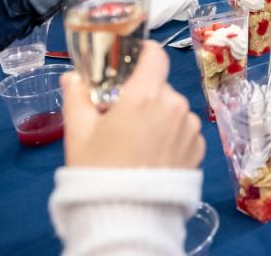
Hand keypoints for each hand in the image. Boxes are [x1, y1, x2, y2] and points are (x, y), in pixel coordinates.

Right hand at [62, 42, 203, 169]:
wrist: (128, 217)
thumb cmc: (98, 171)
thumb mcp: (79, 133)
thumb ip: (77, 97)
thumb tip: (71, 77)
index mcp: (146, 95)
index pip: (155, 54)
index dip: (142, 54)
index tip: (128, 63)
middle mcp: (175, 105)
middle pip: (159, 86)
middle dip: (141, 96)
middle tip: (119, 118)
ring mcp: (190, 128)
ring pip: (172, 109)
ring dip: (157, 116)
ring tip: (135, 142)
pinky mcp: (199, 148)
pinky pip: (183, 130)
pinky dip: (169, 136)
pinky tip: (152, 155)